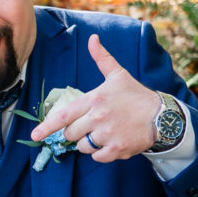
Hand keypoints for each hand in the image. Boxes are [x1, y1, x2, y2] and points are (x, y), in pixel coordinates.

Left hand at [30, 34, 158, 161]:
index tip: (35, 135)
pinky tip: (111, 143)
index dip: (47, 127)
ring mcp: (107, 135)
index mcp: (94, 100)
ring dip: (88, 143)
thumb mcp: (117, 74)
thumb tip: (92, 38)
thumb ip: (101, 58)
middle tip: (90, 125)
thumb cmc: (136, 95)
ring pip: (82, 147)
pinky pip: (97, 157)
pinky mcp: (117, 150)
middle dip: (75, 132)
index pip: (64, 116)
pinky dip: (101, 153)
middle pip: (70, 134)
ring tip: (103, 132)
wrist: (162, 116)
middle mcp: (98, 118)